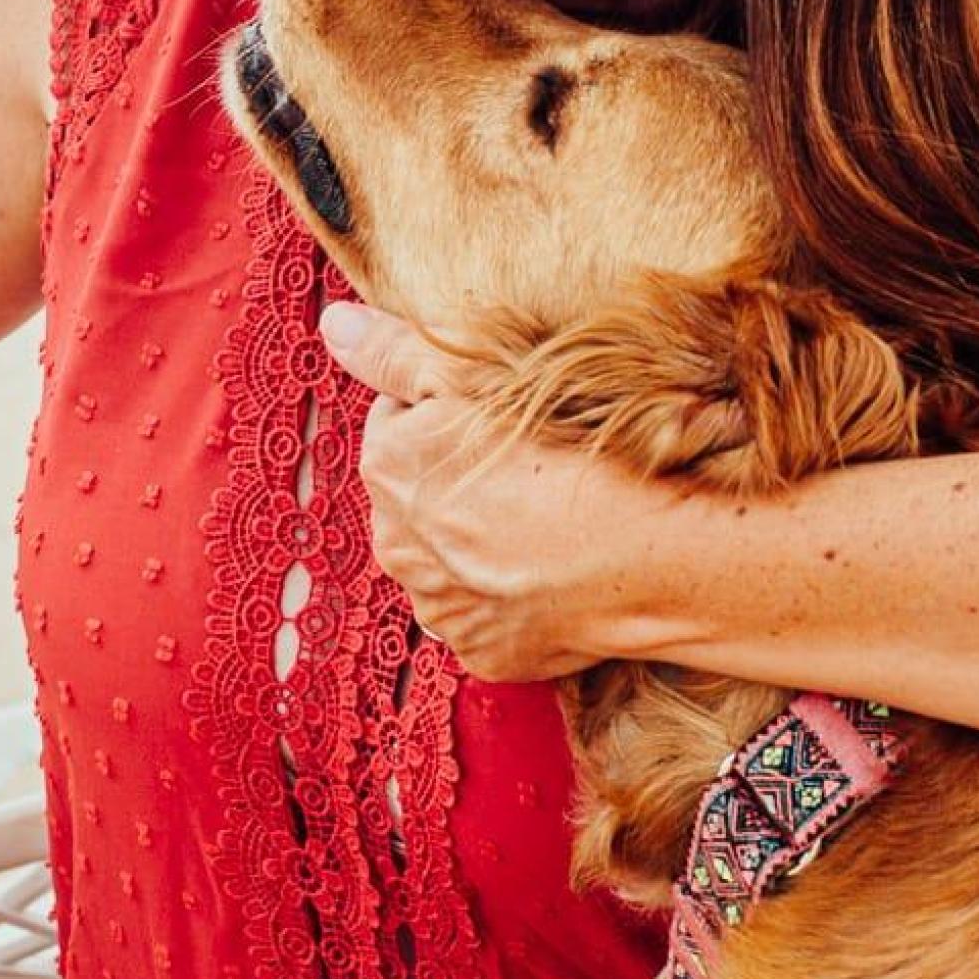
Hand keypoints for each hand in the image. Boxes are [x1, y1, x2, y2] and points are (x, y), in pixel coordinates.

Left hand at [319, 301, 674, 681]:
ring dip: (484, 536)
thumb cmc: (568, 453)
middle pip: (421, 491)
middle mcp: (396, 545)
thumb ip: (395, 350)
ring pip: (451, 554)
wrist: (643, 555)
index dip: (451, 408)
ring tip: (549, 515)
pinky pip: (488, 610)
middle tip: (532, 462)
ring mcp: (440, 607)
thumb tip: (334, 327)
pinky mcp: (484, 652)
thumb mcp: (478, 373)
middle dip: (459, 477)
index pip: (400, 419)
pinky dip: (514, 590)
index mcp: (387, 468)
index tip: (501, 412)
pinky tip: (556, 566)